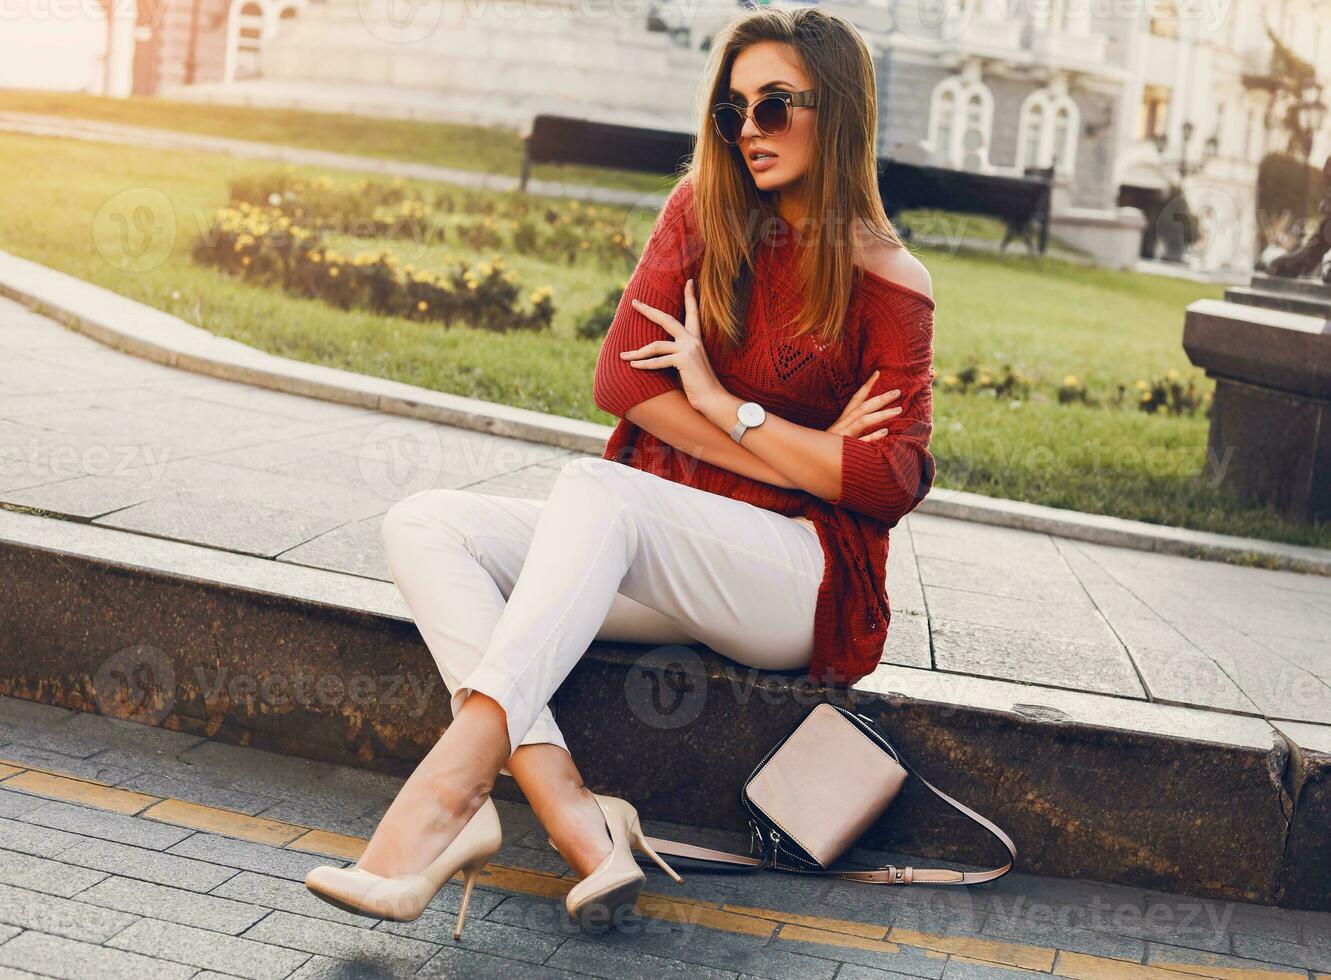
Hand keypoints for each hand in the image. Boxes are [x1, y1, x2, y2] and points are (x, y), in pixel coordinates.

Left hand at [621, 279, 725, 411]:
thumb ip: (676, 356)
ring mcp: (688, 349)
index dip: (691, 297)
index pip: (693, 314)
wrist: (713, 400)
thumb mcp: (687, 367)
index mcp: (696, 340)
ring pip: (656, 345)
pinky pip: (658, 361)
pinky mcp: (684, 360)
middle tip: (634, 302)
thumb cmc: (699, 387)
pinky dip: (644, 365)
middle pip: (666, 319)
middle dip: (648, 311)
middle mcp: (692, 341)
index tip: (689, 281)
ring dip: (637, 352)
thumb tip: (656, 355)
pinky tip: (633, 366)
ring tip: (623, 356)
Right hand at [828, 369, 901, 442]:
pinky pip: (860, 441)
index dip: (867, 386)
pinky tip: (885, 432)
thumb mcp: (839, 435)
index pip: (856, 399)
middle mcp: (843, 424)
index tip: (878, 373)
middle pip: (863, 407)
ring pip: (863, 421)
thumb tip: (872, 422)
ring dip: (881, 414)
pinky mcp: (845, 449)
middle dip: (881, 398)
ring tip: (899, 410)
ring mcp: (844, 436)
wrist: (811, 461)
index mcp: (842, 419)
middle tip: (898, 392)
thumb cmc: (828, 449)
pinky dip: (872, 436)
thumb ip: (853, 428)